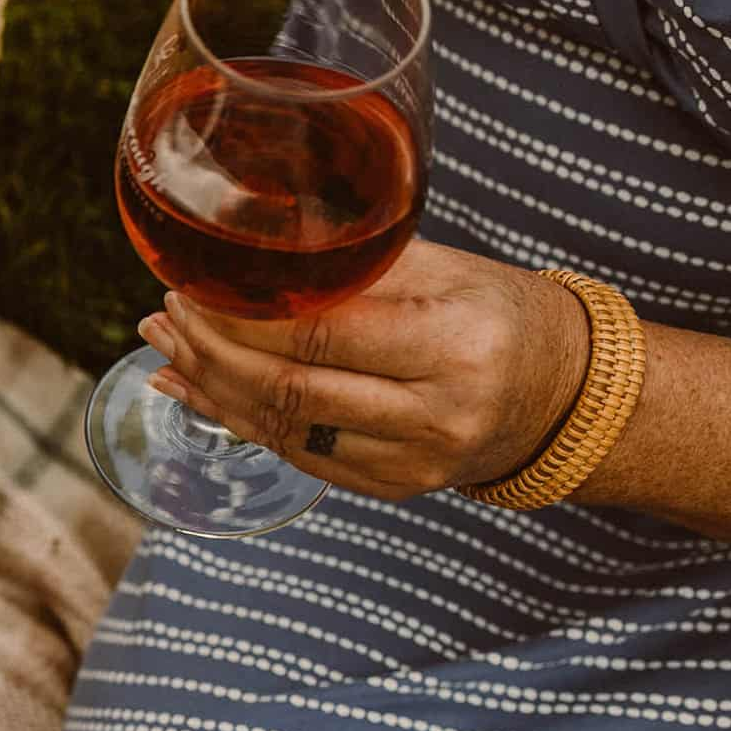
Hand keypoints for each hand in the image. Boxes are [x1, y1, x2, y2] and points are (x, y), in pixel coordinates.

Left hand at [140, 240, 589, 500]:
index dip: (243, 316)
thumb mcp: (445, 270)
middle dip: (211, 353)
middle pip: (290, 391)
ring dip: (210, 389)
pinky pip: (298, 455)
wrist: (564, 393)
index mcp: (455, 347)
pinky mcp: (394, 488)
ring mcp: (415, 463)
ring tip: (165, 347)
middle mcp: (437, 416)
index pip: (321, 336)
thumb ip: (354, 263)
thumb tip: (248, 242)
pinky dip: (239, 421)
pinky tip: (196, 389)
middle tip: (166, 316)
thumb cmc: (499, 313)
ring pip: (285, 430)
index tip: (194, 285)